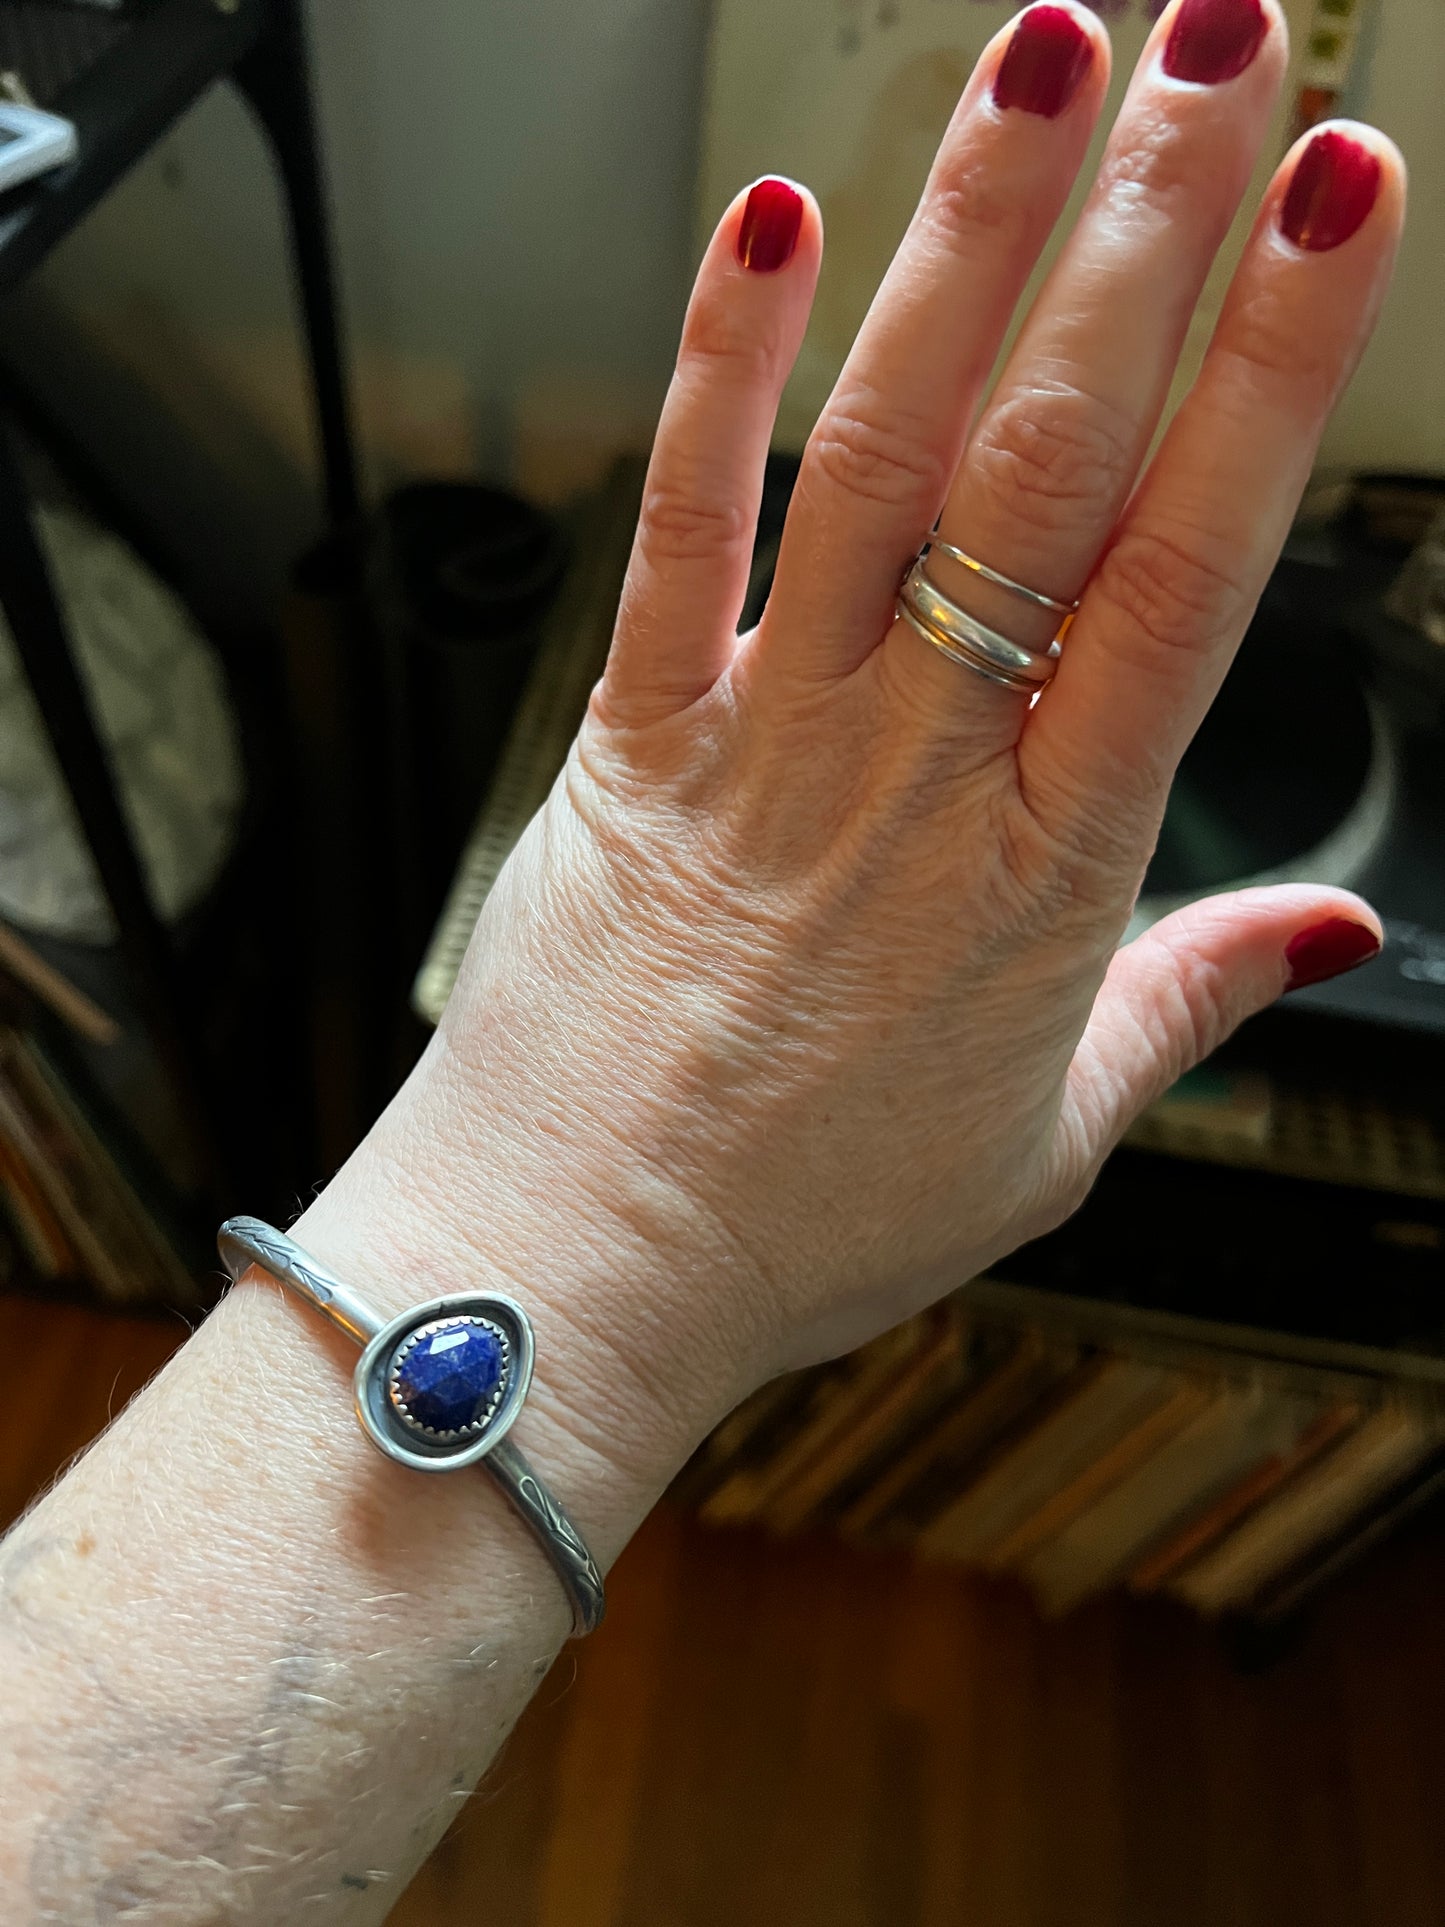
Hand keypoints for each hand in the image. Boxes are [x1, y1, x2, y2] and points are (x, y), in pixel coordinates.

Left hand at [308, 0, 1401, 1502]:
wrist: (576, 1271)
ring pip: (879, 450)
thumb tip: (1331, 933)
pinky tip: (768, 224)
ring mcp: (766, 735)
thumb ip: (1193, 1001)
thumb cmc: (806, 1219)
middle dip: (1150, 229)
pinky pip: (679, 525)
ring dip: (965, 241)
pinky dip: (719, 370)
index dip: (1272, 371)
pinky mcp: (632, 735)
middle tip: (1231, 39)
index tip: (1344, 202)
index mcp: (1053, 865)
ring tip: (1050, 59)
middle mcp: (918, 766)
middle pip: (1052, 457)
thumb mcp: (1054, 1135)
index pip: (1192, 570)